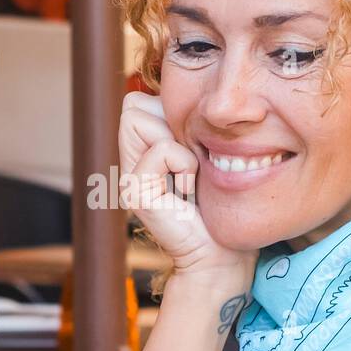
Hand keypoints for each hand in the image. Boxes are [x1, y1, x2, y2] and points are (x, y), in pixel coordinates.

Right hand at [119, 91, 254, 282]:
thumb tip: (186, 95)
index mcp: (143, 153)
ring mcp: (128, 178)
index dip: (167, 112)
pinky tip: (187, 190)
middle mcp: (129, 164)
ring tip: (188, 174)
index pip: (137, 102)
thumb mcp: (203, 156)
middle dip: (168, 123)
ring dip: (177, 143)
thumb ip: (186, 129)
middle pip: (131, 106)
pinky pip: (161, 149)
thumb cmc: (221, 207)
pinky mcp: (135, 191)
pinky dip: (183, 164)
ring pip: (137, 119)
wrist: (222, 254)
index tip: (191, 148)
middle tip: (189, 161)